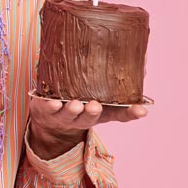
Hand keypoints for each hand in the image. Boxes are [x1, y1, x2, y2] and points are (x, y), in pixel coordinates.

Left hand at [27, 97, 148, 158]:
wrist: (47, 120)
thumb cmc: (78, 104)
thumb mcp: (99, 100)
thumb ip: (117, 88)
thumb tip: (143, 67)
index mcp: (98, 114)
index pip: (118, 115)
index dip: (130, 113)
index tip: (142, 110)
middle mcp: (80, 118)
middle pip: (88, 118)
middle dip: (92, 112)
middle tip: (95, 106)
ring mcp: (61, 115)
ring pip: (68, 114)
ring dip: (72, 110)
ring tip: (75, 104)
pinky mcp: (43, 108)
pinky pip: (46, 108)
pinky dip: (48, 105)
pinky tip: (51, 101)